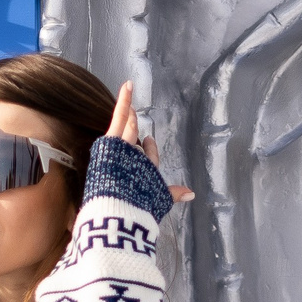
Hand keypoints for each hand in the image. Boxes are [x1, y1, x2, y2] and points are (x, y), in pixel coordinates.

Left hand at [105, 80, 192, 203]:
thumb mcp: (157, 200)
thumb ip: (173, 194)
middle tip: (133, 108)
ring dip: (128, 111)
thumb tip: (191, 193)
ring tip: (126, 94)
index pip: (150, 157)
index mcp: (148, 171)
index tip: (149, 140)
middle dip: (134, 124)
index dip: (150, 150)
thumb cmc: (136, 207)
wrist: (116, 208)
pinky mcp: (110, 145)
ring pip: (126, 127)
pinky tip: (126, 96)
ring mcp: (122, 150)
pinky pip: (117, 122)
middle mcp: (137, 158)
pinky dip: (123, 108)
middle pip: (136, 137)